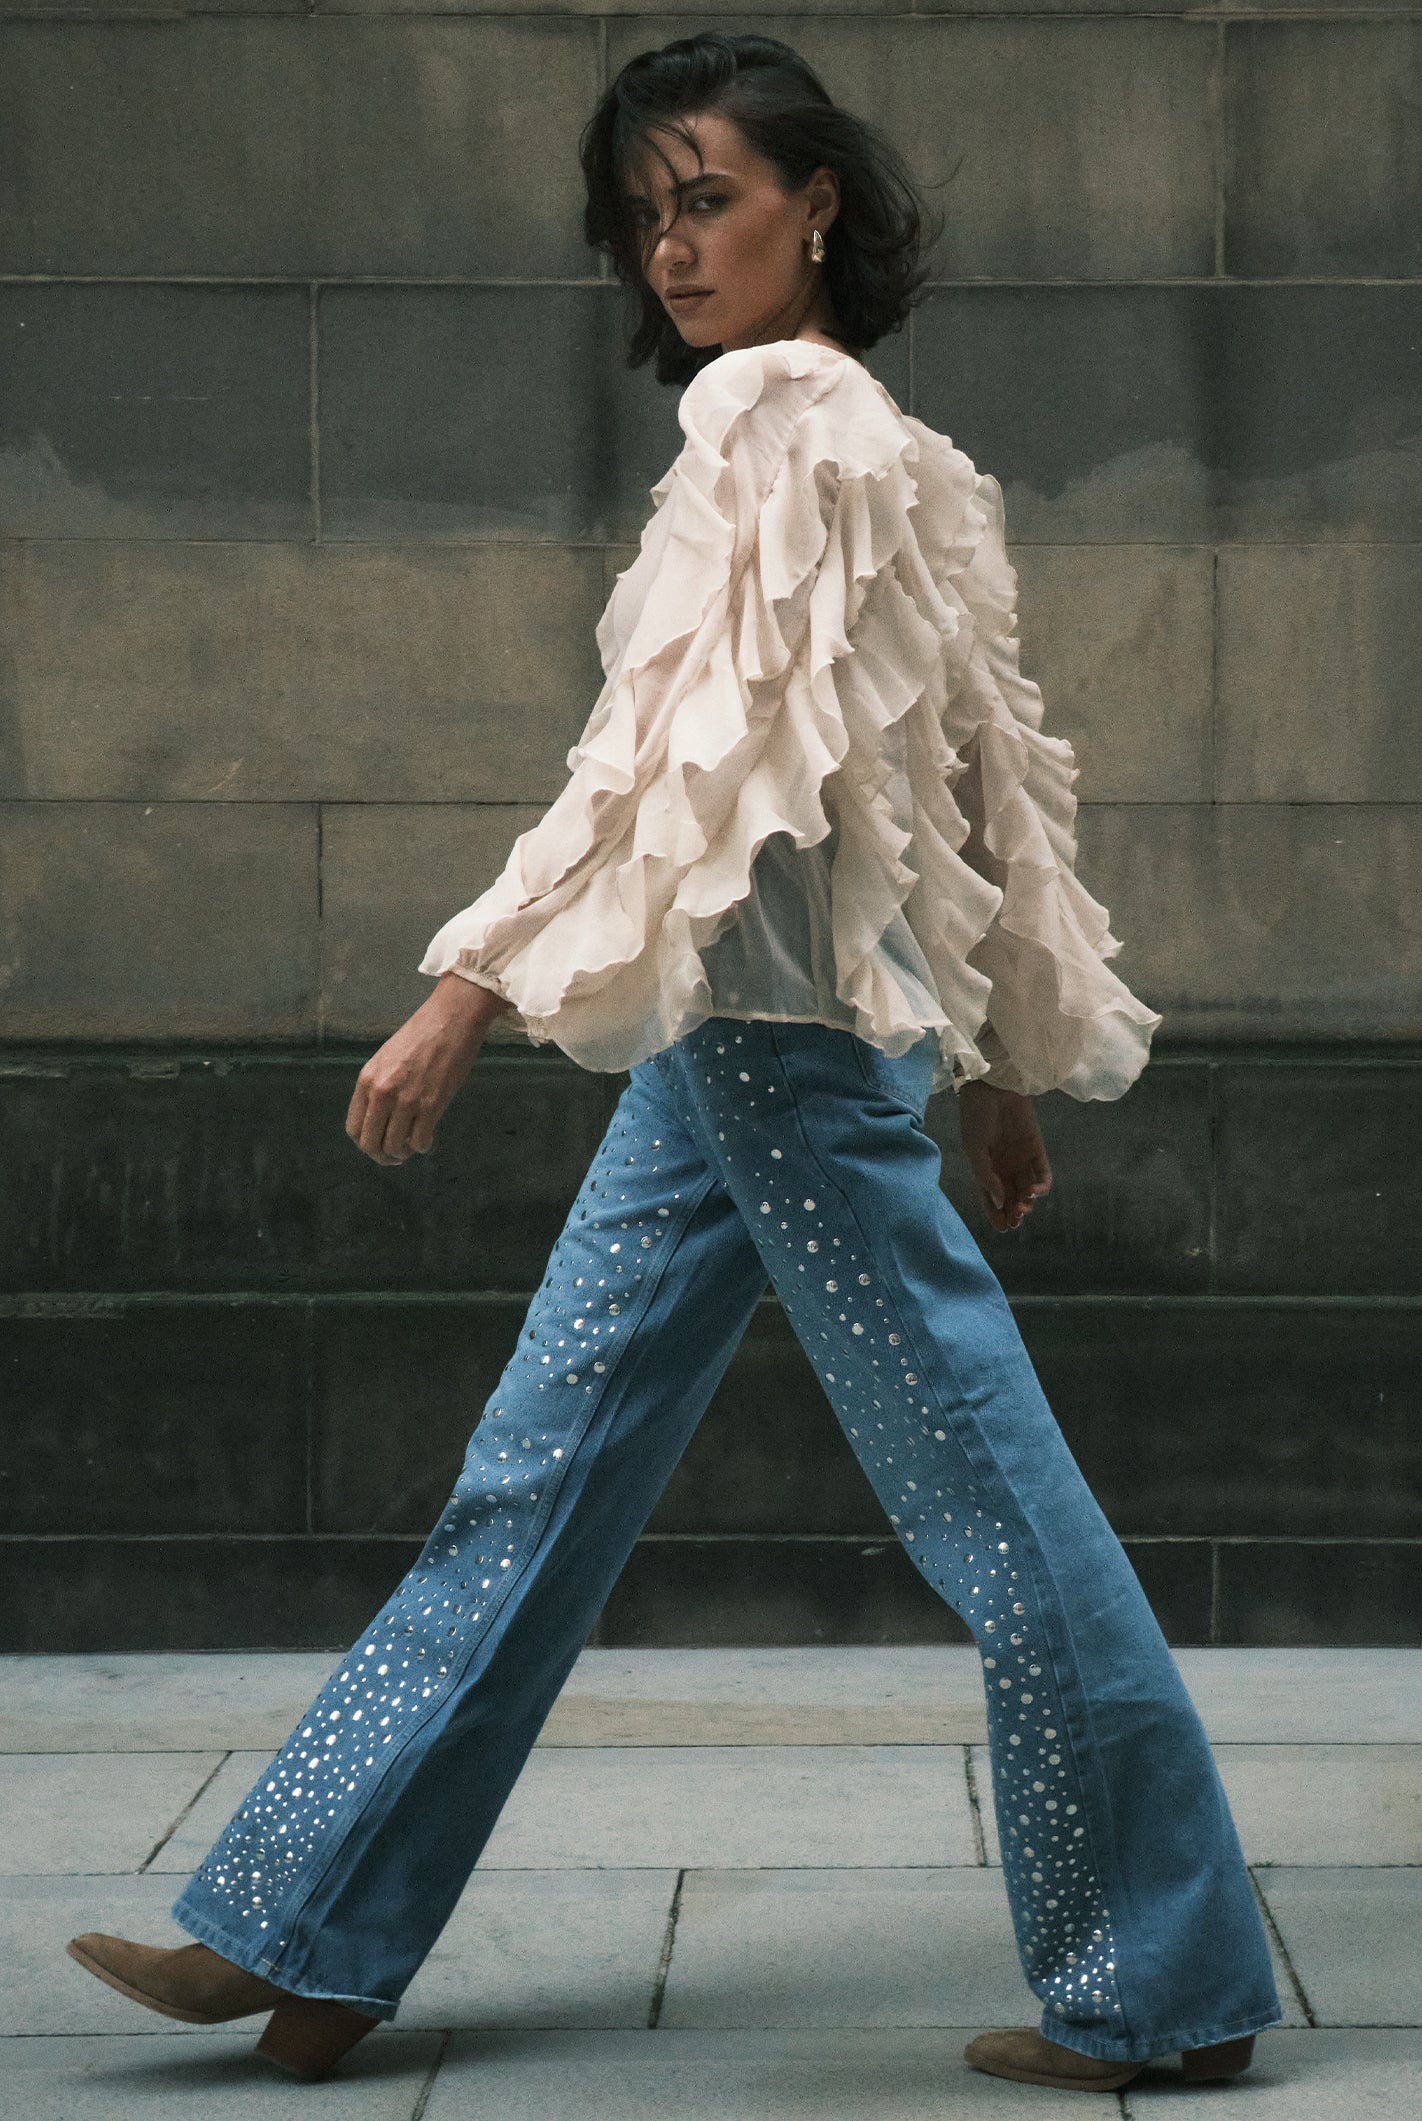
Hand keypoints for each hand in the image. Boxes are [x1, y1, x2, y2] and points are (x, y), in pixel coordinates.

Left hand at [345, 972, 509, 1166]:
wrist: (450, 1020)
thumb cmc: (421, 1036)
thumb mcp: (386, 1060)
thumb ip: (378, 1087)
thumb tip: (379, 1119)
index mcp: (367, 1080)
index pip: (353, 1128)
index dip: (364, 1143)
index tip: (377, 1145)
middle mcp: (382, 1092)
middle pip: (370, 1143)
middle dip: (382, 1156)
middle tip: (394, 1157)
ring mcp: (406, 1100)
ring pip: (395, 1146)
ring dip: (403, 1153)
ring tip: (412, 1147)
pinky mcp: (431, 1105)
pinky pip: (420, 1141)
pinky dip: (422, 1146)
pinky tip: (427, 1140)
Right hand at [957, 1081, 1052, 1232]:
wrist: (993, 1086)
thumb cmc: (976, 1116)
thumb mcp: (974, 1148)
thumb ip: (986, 1176)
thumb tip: (1000, 1203)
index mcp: (984, 1168)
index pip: (991, 1198)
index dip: (996, 1214)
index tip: (1002, 1227)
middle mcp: (1004, 1167)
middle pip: (1011, 1197)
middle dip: (1014, 1212)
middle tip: (1015, 1219)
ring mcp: (1021, 1160)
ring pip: (1027, 1190)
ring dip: (1027, 1202)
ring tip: (1024, 1206)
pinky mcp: (1036, 1150)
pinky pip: (1043, 1174)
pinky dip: (1041, 1186)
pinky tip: (1035, 1191)